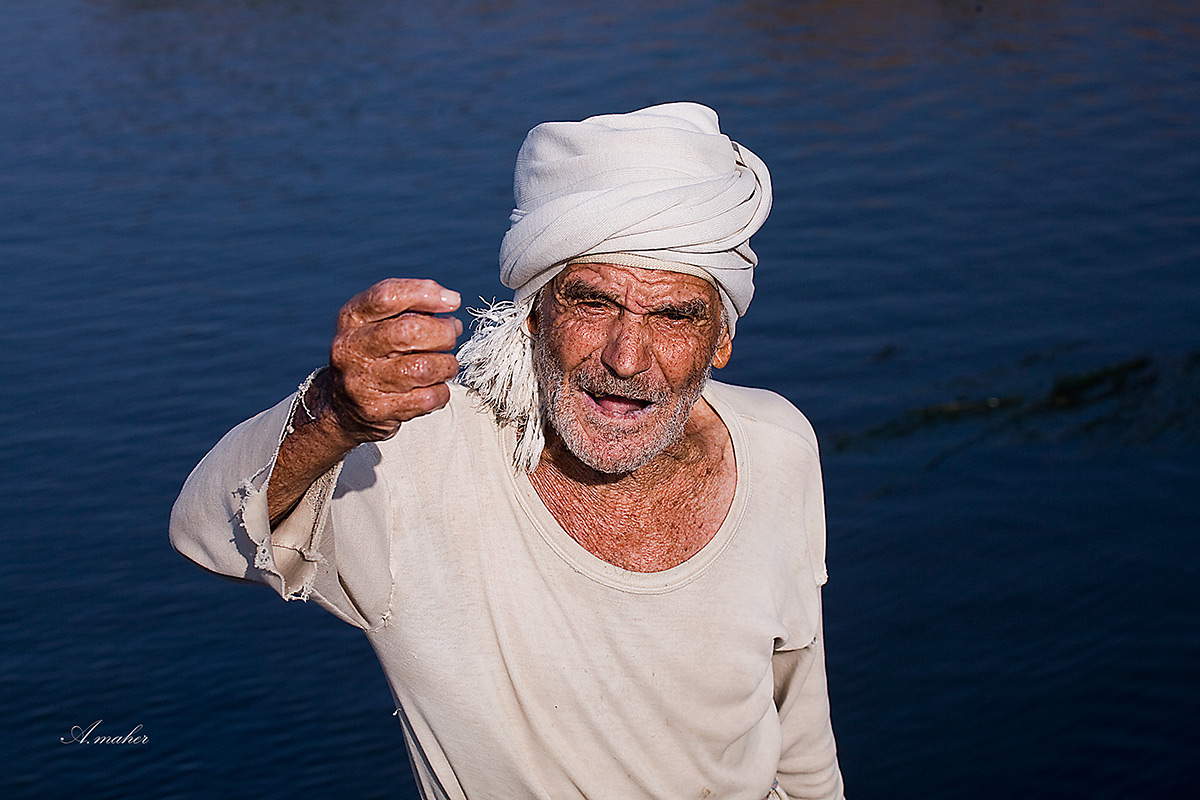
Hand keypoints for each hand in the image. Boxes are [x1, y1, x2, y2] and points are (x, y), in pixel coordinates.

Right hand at [311, 278, 462, 443]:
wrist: (343, 406)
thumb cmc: (373, 355)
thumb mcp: (378, 323)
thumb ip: (409, 307)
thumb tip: (449, 299)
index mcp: (352, 318)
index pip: (387, 296)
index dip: (425, 294)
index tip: (452, 301)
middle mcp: (351, 347)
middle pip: (409, 331)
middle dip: (443, 332)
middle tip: (451, 334)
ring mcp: (362, 381)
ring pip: (424, 369)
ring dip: (447, 365)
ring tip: (446, 364)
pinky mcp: (377, 410)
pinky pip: (428, 398)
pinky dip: (442, 391)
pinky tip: (435, 386)